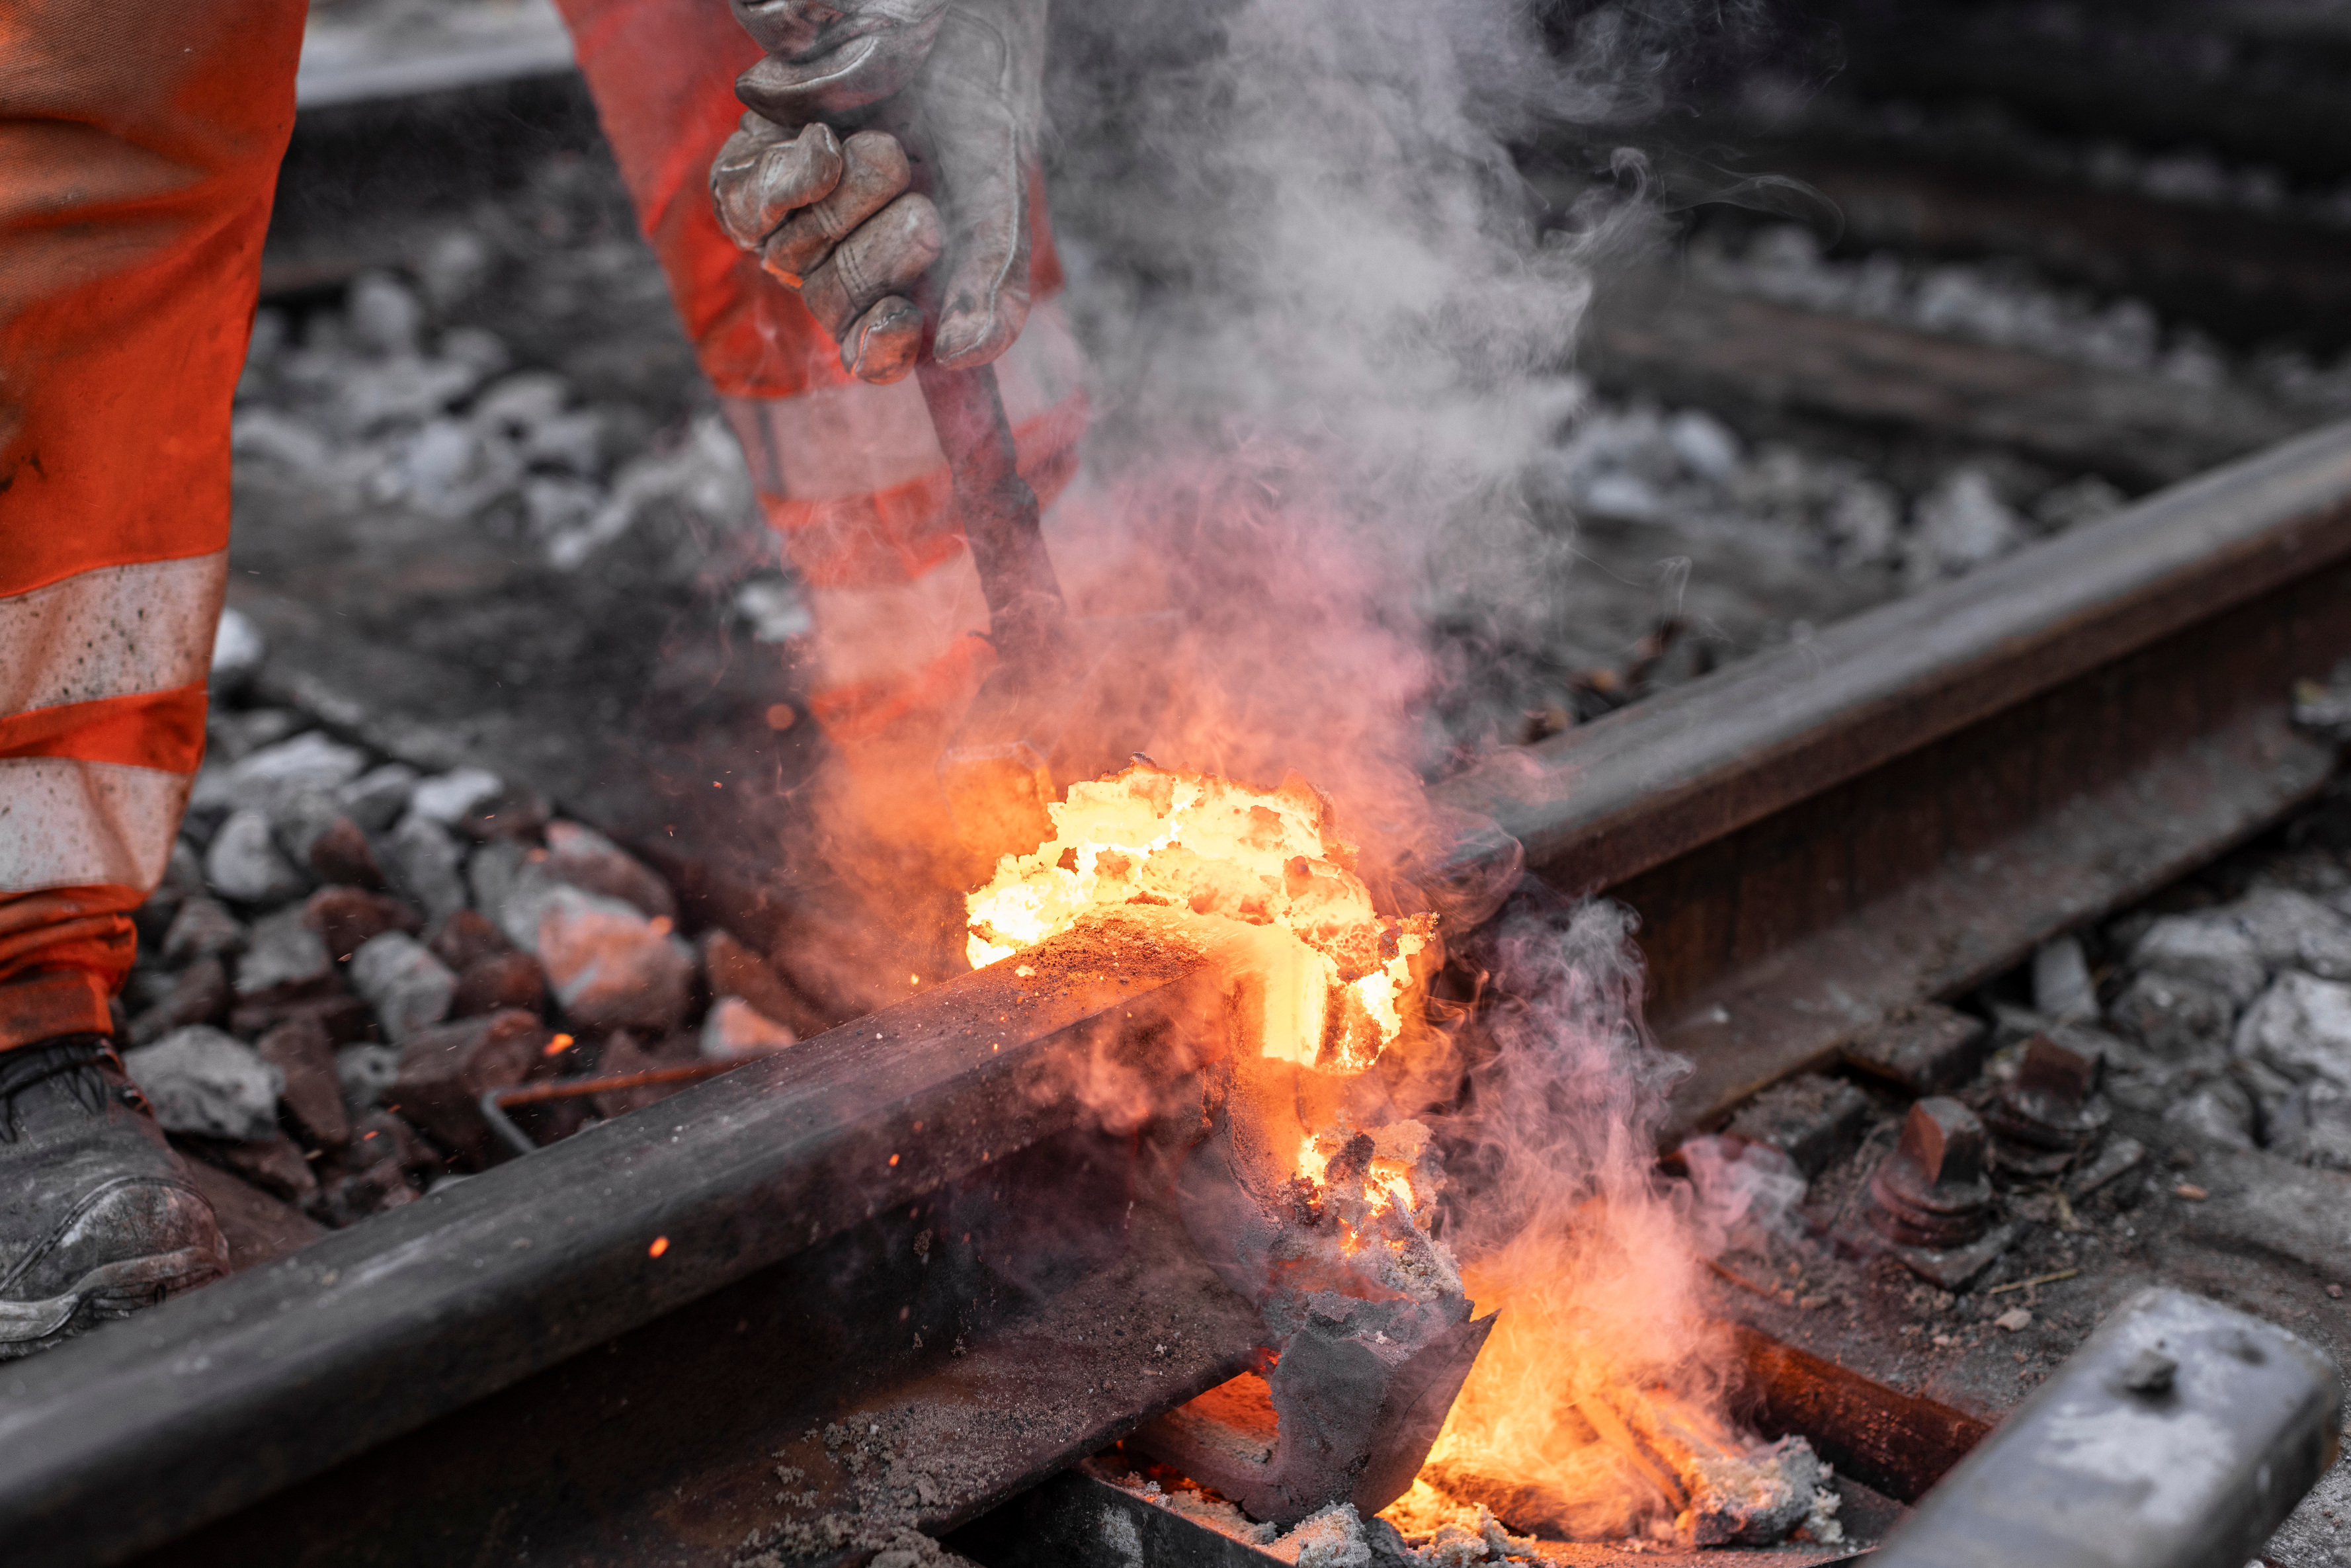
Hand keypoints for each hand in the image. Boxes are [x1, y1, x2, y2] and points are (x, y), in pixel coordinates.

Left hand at [710, 0, 1045, 383]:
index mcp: (908, 267)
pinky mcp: (749, 166)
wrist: (929, 12)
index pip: (878, 344)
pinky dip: (789, 180)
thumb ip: (993, 275)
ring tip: (887, 152)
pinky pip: (744, 206)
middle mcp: (846, 246)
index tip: (899, 325)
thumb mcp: (996, 185)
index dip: (881, 349)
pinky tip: (825, 145)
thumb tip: (965, 353)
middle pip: (837, 302)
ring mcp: (791, 210)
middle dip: (880, 260)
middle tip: (923, 218)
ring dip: (843, 211)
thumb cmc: (971, 91)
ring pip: (791, 259)